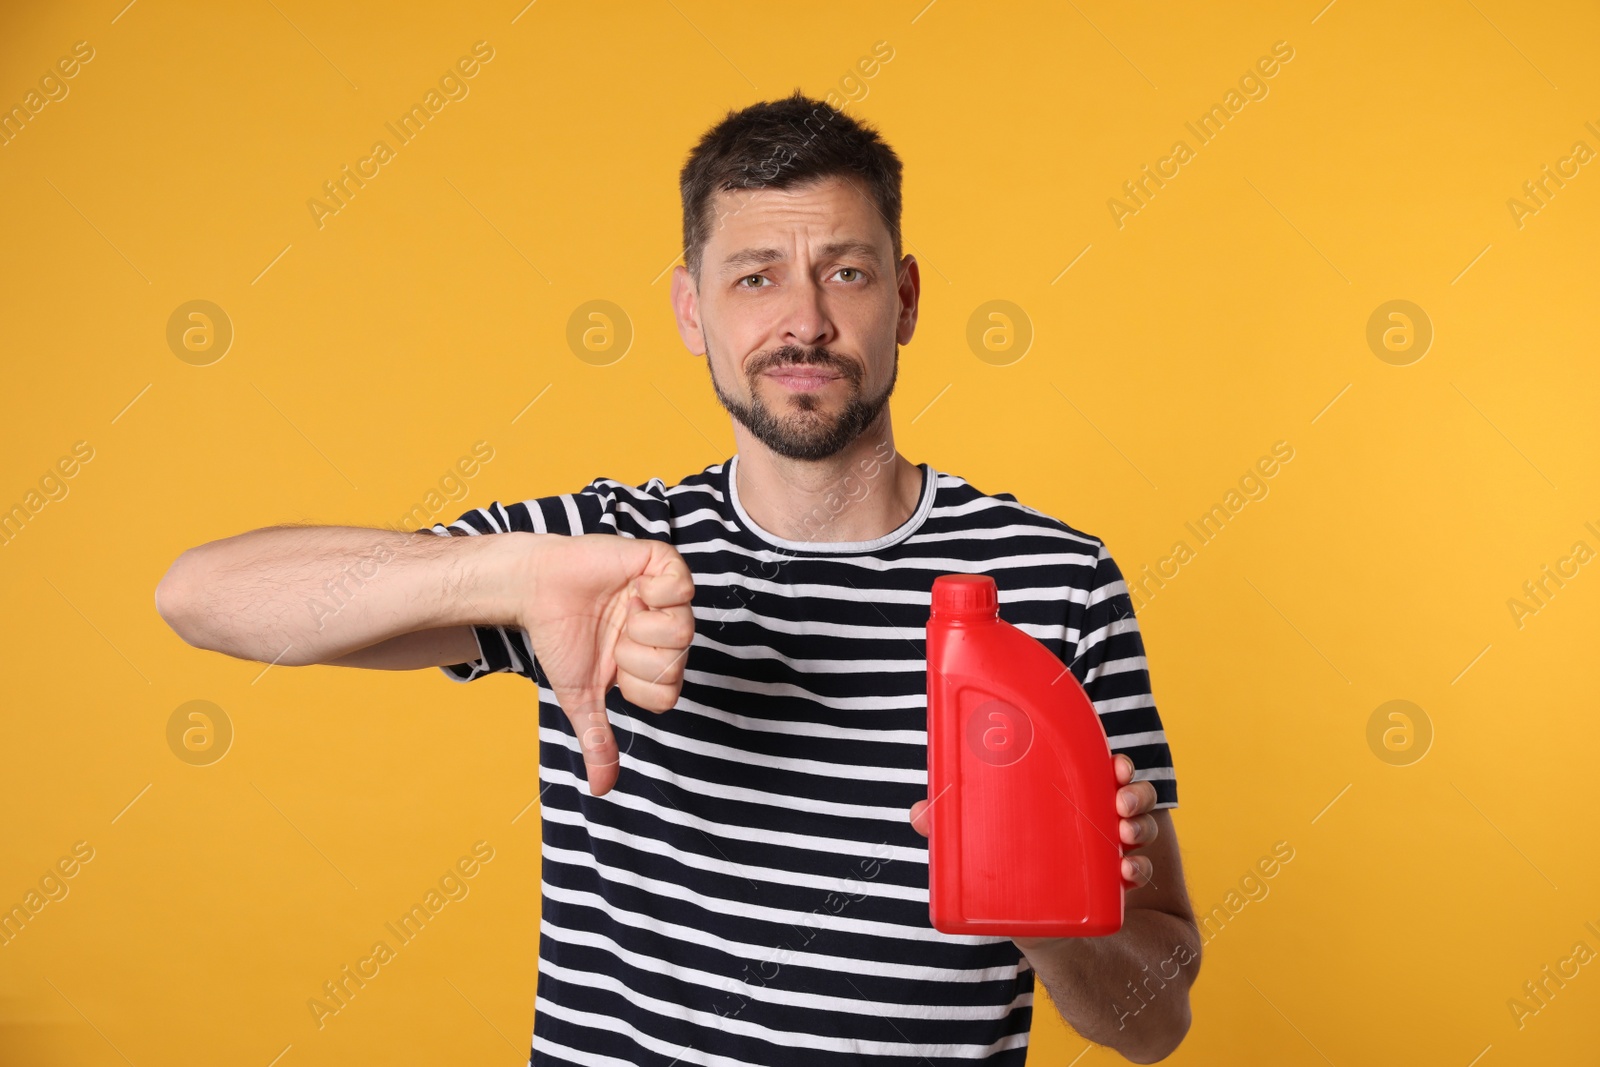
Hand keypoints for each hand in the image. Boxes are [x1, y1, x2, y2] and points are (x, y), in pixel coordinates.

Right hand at [519, 534, 695, 795]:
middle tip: (616, 635)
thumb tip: (602, 790)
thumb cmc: (561, 638)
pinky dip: (656, 592)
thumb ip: (598, 739)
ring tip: (624, 609)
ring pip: (684, 629)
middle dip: (635, 657)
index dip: (636, 685)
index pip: (668, 695)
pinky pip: (682, 586)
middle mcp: (666, 633)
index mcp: (653, 664)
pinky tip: (634, 588)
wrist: (535, 589)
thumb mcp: (581, 696)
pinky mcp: (662, 564)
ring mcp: (667, 598)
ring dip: (641, 626)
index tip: (613, 666)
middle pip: (677, 665)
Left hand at [907, 753, 1159, 886]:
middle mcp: (1098, 827)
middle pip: (1124, 792)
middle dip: (1131, 788)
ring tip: (1127, 834)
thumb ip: (956, 839)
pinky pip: (1144, 866)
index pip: (1094, 774)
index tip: (1114, 763)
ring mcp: (1118, 856)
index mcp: (1069, 810)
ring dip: (1141, 821)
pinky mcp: (1131, 887)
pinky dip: (1142, 865)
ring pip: (1140, 822)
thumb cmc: (1025, 906)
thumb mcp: (993, 875)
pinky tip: (1131, 872)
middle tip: (1120, 798)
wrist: (1076, 966)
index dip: (1110, 763)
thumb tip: (919, 812)